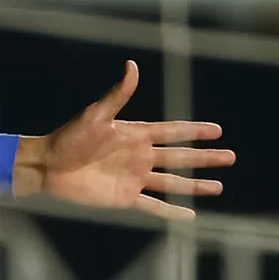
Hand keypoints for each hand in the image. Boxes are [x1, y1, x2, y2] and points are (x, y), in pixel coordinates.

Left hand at [12, 61, 232, 220]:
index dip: (194, 131)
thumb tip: (132, 66)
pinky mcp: (125, 197)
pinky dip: (172, 210)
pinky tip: (190, 213)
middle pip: (181, 157)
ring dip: (195, 185)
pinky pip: (153, 205)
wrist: (47, 165)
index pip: (172, 131)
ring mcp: (135, 178)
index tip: (217, 130)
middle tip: (231, 157)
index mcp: (136, 134)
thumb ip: (118, 94)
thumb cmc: (68, 137)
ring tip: (218, 187)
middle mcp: (140, 156)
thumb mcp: (96, 114)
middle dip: (205, 157)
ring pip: (173, 183)